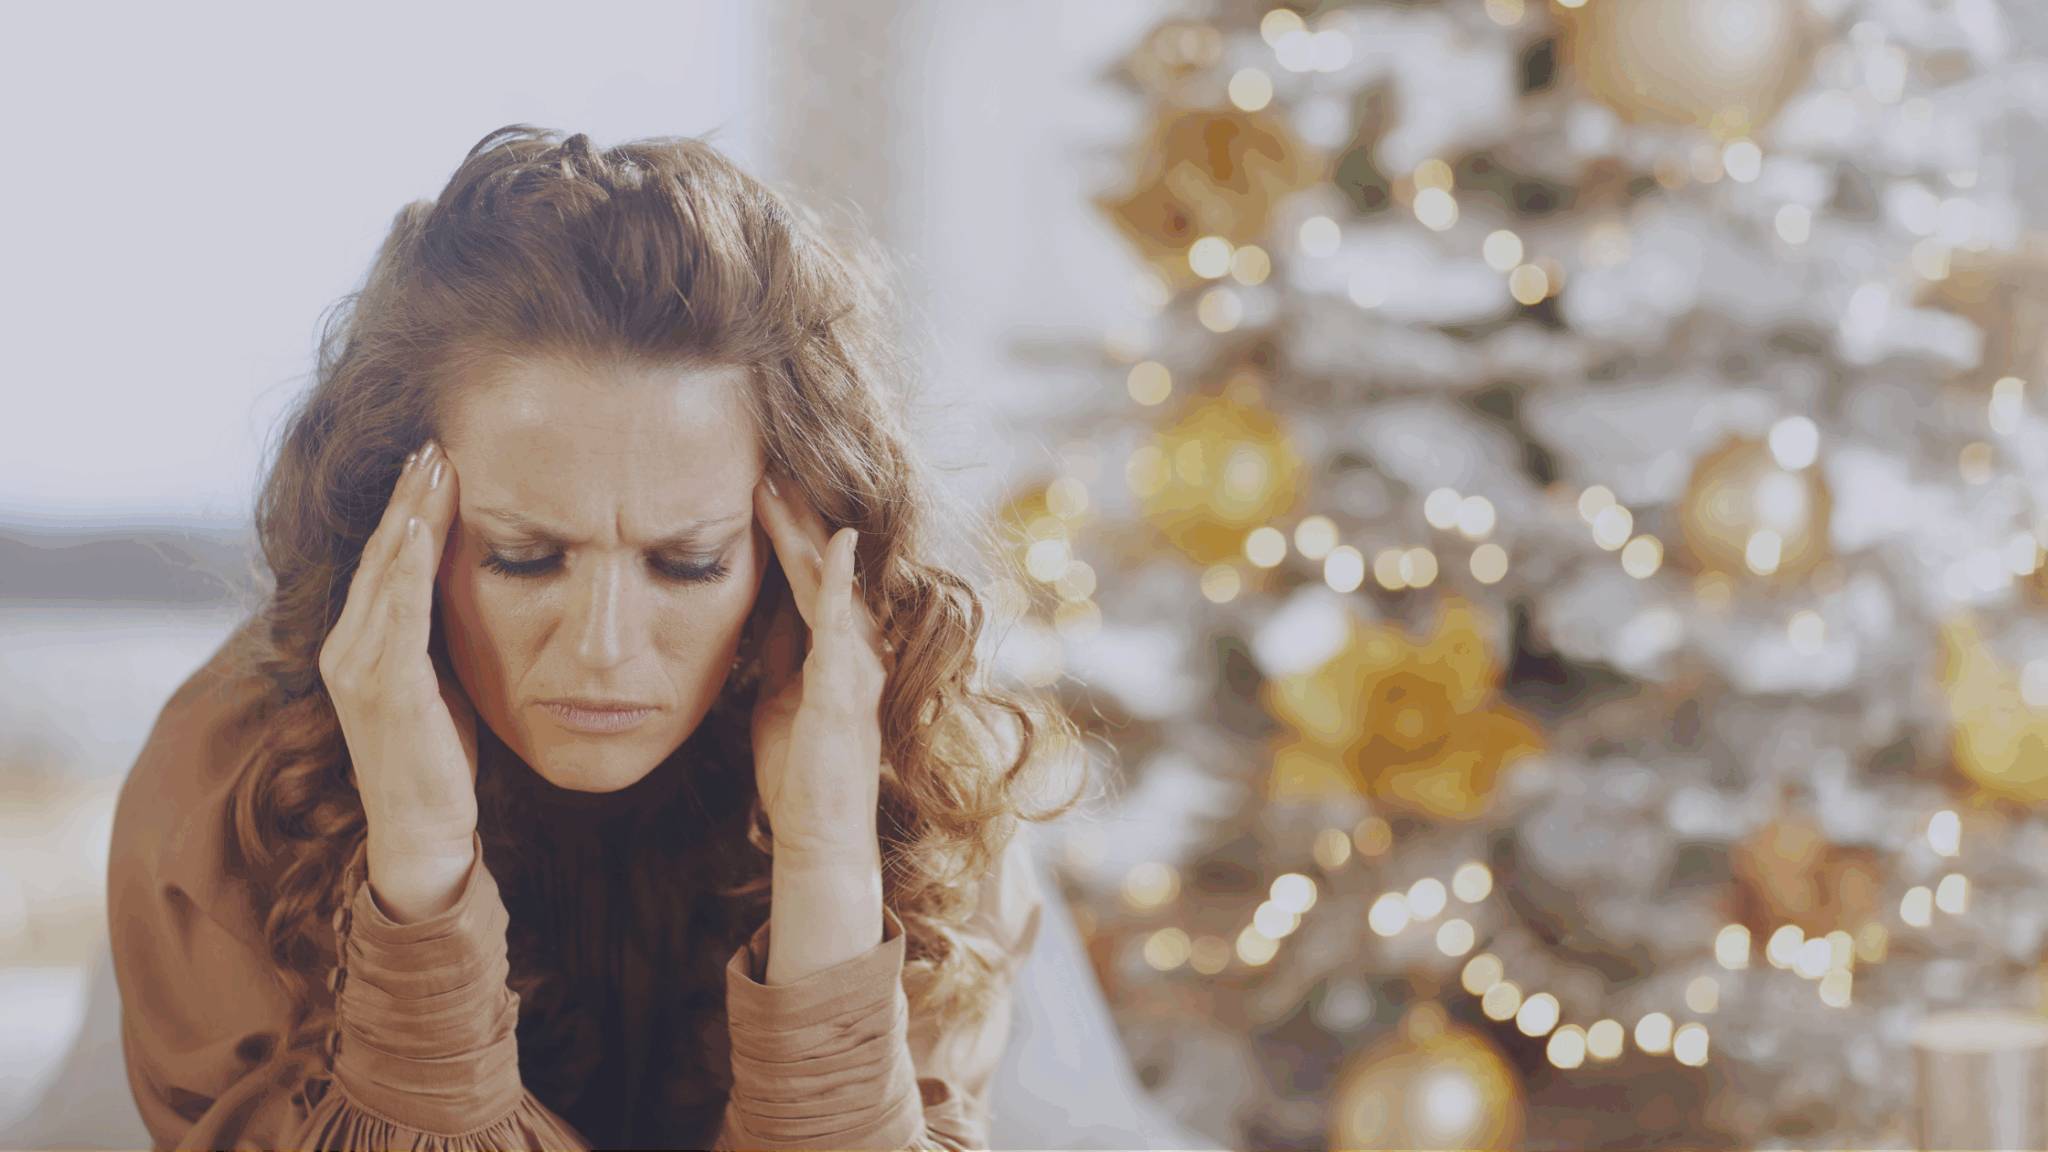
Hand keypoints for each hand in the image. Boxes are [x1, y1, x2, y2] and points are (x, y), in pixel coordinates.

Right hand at [318, 440, 479, 922]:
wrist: (426, 832)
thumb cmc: (442, 757)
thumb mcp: (443, 679)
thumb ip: (440, 633)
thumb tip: (470, 582)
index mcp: (361, 644)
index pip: (387, 560)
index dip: (410, 508)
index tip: (437, 457)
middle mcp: (347, 649)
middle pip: (380, 554)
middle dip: (409, 496)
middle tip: (436, 440)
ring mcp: (358, 669)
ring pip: (384, 573)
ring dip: (410, 515)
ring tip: (434, 464)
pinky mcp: (382, 689)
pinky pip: (396, 614)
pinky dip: (407, 567)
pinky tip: (422, 529)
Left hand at [750, 475, 889, 861]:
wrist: (818, 834)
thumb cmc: (798, 773)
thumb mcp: (776, 696)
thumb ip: (777, 653)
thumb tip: (760, 612)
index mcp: (836, 648)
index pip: (807, 574)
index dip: (785, 529)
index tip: (757, 482)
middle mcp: (856, 646)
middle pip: (822, 564)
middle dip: (795, 512)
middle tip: (766, 459)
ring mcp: (856, 663)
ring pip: (830, 580)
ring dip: (806, 530)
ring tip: (778, 482)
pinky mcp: (847, 685)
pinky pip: (843, 621)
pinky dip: (837, 578)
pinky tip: (835, 539)